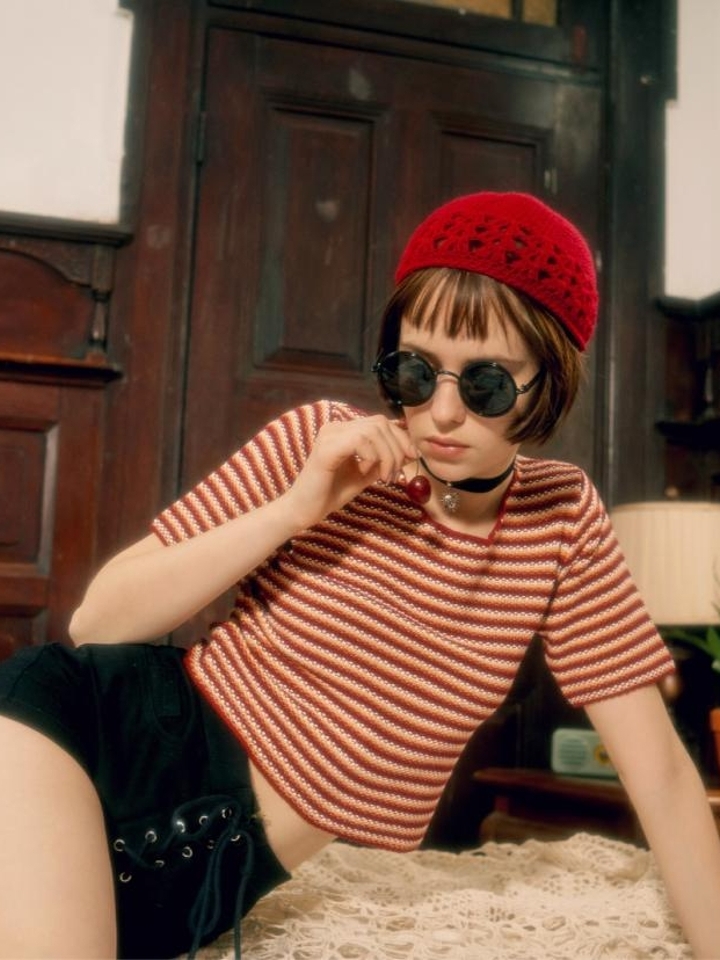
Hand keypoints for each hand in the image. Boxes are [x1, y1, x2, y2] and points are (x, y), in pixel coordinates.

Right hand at [284, 414, 415, 527]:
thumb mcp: (365, 475)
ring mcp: (330, 435)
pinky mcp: (326, 448)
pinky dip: (372, 457)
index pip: (381, 422)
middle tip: (394, 474)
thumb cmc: (331, 493)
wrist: (304, 511)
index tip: (411, 458)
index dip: (400, 438)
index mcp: (344, 430)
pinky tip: (365, 472)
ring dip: (387, 455)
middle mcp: (336, 427)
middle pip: (380, 423)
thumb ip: (384, 461)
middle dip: (397, 448)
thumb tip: (409, 452)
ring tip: (383, 477)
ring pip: (373, 430)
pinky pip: (360, 441)